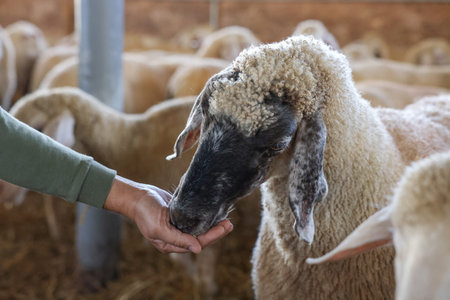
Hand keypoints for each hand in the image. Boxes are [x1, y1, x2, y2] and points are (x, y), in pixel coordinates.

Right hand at [104, 176, 232, 252]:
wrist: (137, 196)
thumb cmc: (145, 213)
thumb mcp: (159, 228)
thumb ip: (178, 239)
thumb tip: (197, 249)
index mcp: (171, 244)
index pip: (196, 243)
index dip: (212, 237)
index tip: (224, 228)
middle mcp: (177, 237)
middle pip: (201, 237)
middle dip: (216, 231)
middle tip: (229, 224)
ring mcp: (179, 226)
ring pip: (200, 228)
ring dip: (213, 224)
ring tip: (226, 219)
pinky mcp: (180, 215)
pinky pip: (195, 218)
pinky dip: (205, 216)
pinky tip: (215, 212)